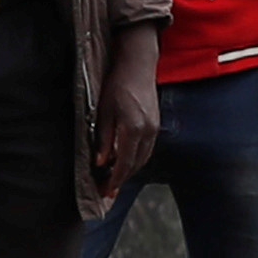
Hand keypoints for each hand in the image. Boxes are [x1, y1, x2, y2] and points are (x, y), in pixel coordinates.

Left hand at [96, 24, 160, 190]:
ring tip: (114, 180)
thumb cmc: (116, 84)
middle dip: (121, 179)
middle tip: (107, 191)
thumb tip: (101, 162)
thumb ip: (104, 138)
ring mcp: (154, 129)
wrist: (138, 65)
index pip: (124, 162)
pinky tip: (125, 162)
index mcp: (133, 128)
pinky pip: (146, 150)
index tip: (106, 192)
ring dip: (129, 171)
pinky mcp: (156, 126)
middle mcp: (148, 132)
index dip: (114, 180)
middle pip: (135, 165)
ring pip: (142, 159)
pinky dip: (136, 160)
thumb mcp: (103, 111)